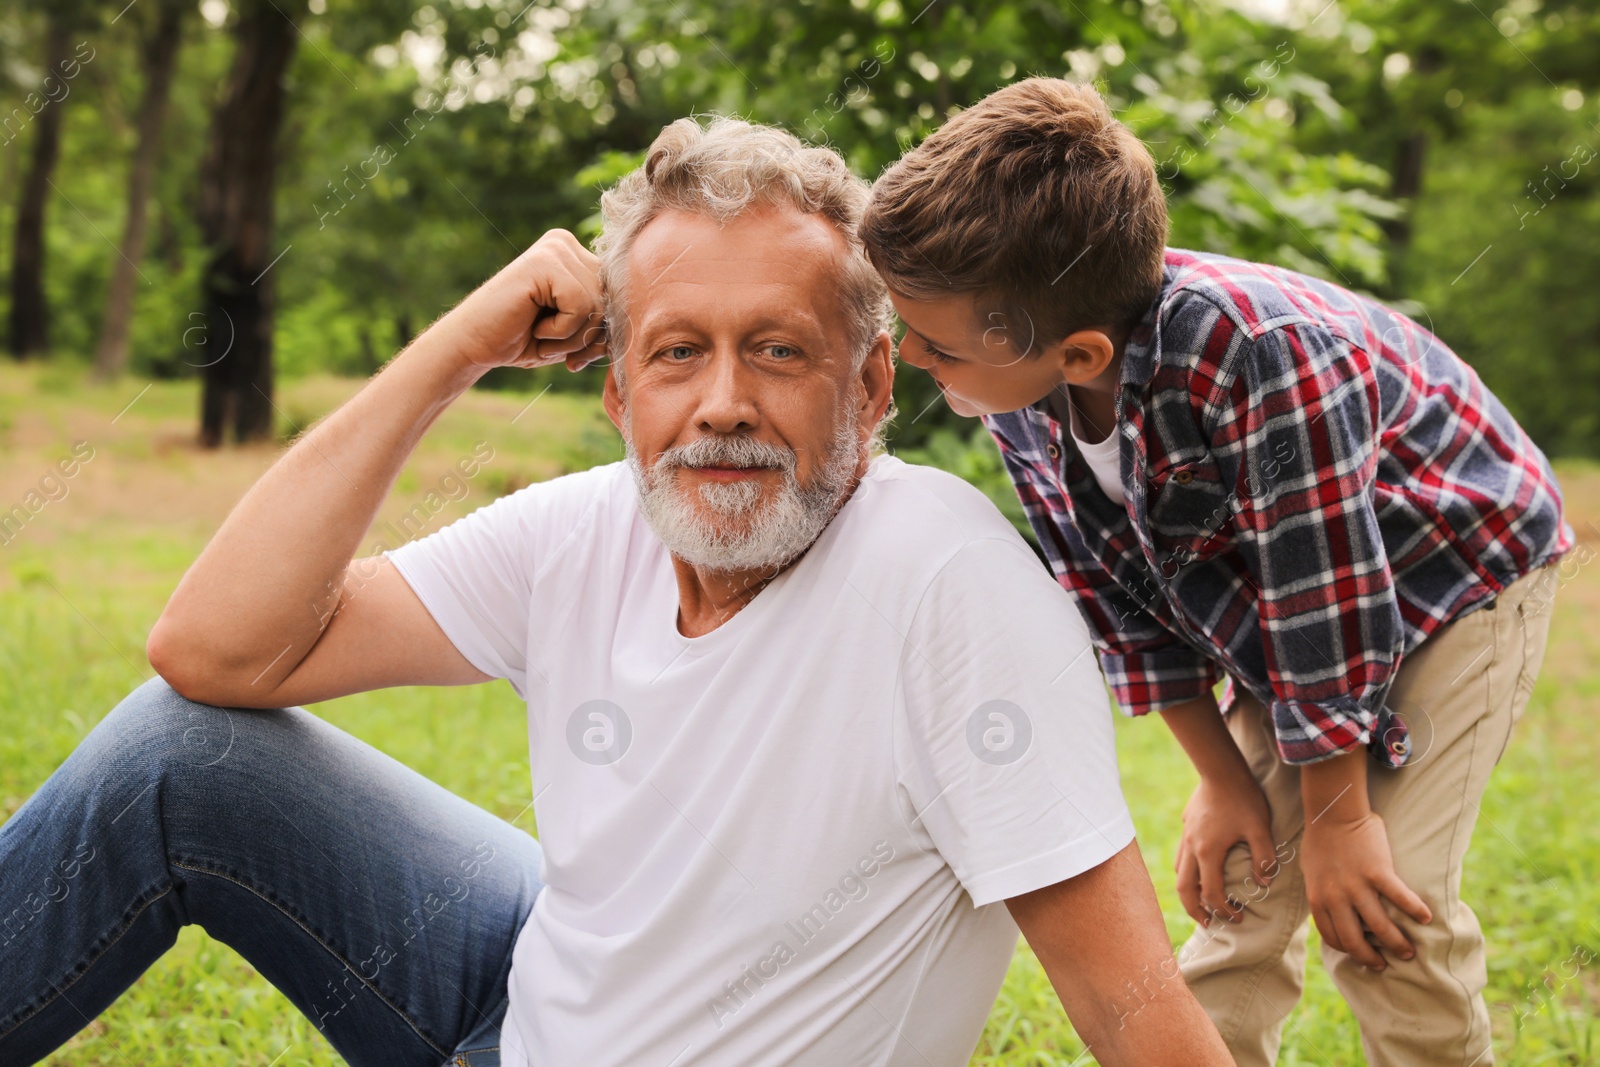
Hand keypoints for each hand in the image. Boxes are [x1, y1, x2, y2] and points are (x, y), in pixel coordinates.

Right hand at [449, 228, 607, 372]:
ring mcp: (556, 248)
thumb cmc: (524, 340)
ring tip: (542, 335)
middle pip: (612, 301)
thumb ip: (605, 322)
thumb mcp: (575, 334)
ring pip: (599, 305)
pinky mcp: (545, 261)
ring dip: (572, 337)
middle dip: (588, 337)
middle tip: (553, 345)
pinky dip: (561, 330)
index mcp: (577, 256)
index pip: (618, 297)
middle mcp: (567, 244)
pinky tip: (534, 326)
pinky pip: (581, 306)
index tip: (576, 355)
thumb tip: (637, 321)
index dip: (602, 334)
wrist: (475, 345)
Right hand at [1175, 772, 1276, 925]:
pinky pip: (1180, 857)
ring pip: (1179, 873)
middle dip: (1195, 911)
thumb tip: (1263, 883)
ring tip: (1202, 903)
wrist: (1221, 769)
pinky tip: (1200, 872)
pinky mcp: (1187, 826)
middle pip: (1184, 889)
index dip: (1224, 911)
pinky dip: (1188, 873)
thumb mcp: (1260, 828)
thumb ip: (1263, 858)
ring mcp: (1186, 836)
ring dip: (1189, 893)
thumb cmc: (1243, 798)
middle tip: (1210, 924)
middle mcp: (1191, 847)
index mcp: (1208, 852)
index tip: (1239, 917)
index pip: (1211, 893)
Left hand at [1302, 810, 1431, 970]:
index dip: (1348, 950)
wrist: (1332, 813)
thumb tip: (1332, 913)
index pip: (1333, 937)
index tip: (1361, 954)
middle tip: (1385, 964)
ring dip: (1397, 943)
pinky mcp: (1378, 872)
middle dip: (1371, 958)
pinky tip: (1426, 918)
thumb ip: (1322, 895)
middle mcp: (1336, 898)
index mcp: (1318, 899)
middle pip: (1355, 941)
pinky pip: (1400, 898)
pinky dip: (1415, 910)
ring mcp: (1357, 886)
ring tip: (1409, 951)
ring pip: (1381, 927)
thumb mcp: (1312, 874)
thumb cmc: (1321, 841)